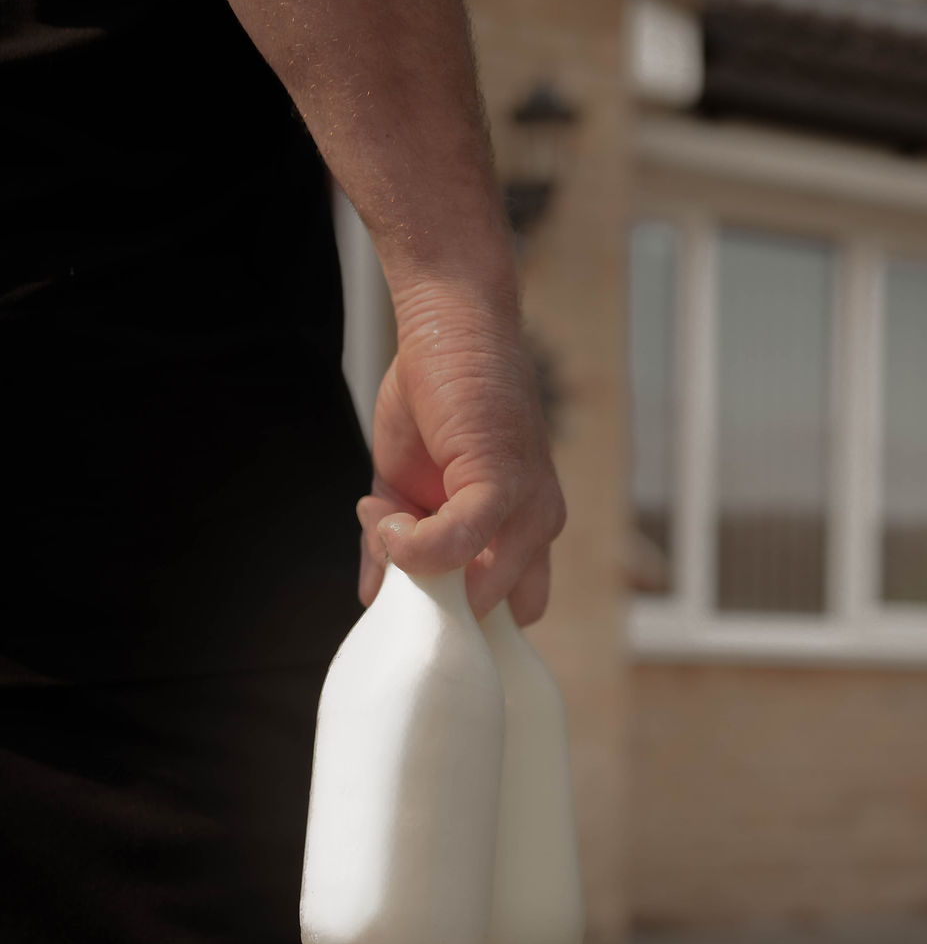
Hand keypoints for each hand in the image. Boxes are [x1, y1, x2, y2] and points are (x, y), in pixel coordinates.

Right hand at [355, 282, 565, 624]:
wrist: (450, 322)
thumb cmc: (436, 396)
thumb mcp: (404, 485)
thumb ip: (395, 544)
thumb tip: (373, 596)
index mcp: (520, 533)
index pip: (508, 612)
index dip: (461, 621)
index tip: (408, 604)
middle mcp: (536, 528)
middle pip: (499, 616)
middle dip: (442, 612)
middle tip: (393, 573)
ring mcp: (528, 509)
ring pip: (483, 590)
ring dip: (421, 576)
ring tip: (385, 529)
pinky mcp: (505, 482)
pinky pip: (461, 541)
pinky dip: (417, 545)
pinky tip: (388, 518)